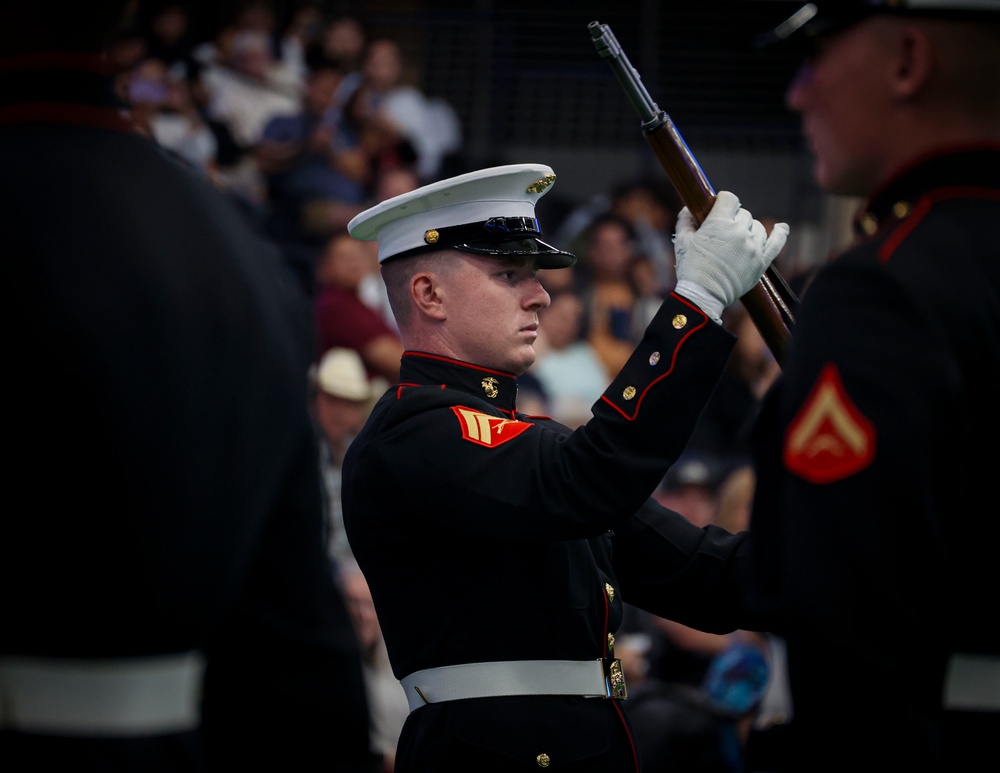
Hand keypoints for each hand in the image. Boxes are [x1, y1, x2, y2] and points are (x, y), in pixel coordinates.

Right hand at [673, 191, 788, 321]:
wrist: (704, 296)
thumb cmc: (691, 268)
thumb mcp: (682, 241)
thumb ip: (685, 221)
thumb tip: (687, 209)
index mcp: (720, 223)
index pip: (729, 198)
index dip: (723, 201)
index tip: (718, 208)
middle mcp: (740, 232)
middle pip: (743, 213)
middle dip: (733, 219)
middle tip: (722, 232)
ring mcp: (753, 247)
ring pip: (757, 227)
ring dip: (748, 229)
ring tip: (737, 240)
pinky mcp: (761, 262)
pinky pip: (777, 243)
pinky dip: (780, 233)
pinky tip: (781, 228)